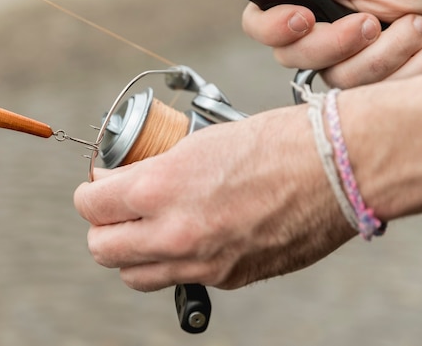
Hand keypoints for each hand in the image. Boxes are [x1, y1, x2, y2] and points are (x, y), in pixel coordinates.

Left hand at [73, 106, 355, 290]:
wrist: (333, 169)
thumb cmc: (273, 144)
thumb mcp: (198, 143)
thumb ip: (154, 169)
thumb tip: (126, 181)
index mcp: (160, 189)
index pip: (91, 205)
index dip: (89, 194)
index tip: (98, 186)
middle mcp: (174, 233)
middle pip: (101, 249)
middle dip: (101, 227)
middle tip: (114, 209)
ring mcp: (201, 263)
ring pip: (133, 275)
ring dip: (130, 253)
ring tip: (145, 229)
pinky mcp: (228, 279)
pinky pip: (178, 279)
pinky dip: (172, 262)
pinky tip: (187, 237)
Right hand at [242, 0, 421, 87]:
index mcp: (303, 9)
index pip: (259, 25)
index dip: (271, 27)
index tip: (303, 17)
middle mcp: (313, 42)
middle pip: (291, 57)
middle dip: (335, 41)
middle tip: (370, 22)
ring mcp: (338, 69)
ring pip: (336, 76)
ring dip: (383, 50)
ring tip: (414, 26)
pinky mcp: (364, 91)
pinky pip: (370, 90)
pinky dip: (404, 64)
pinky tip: (419, 47)